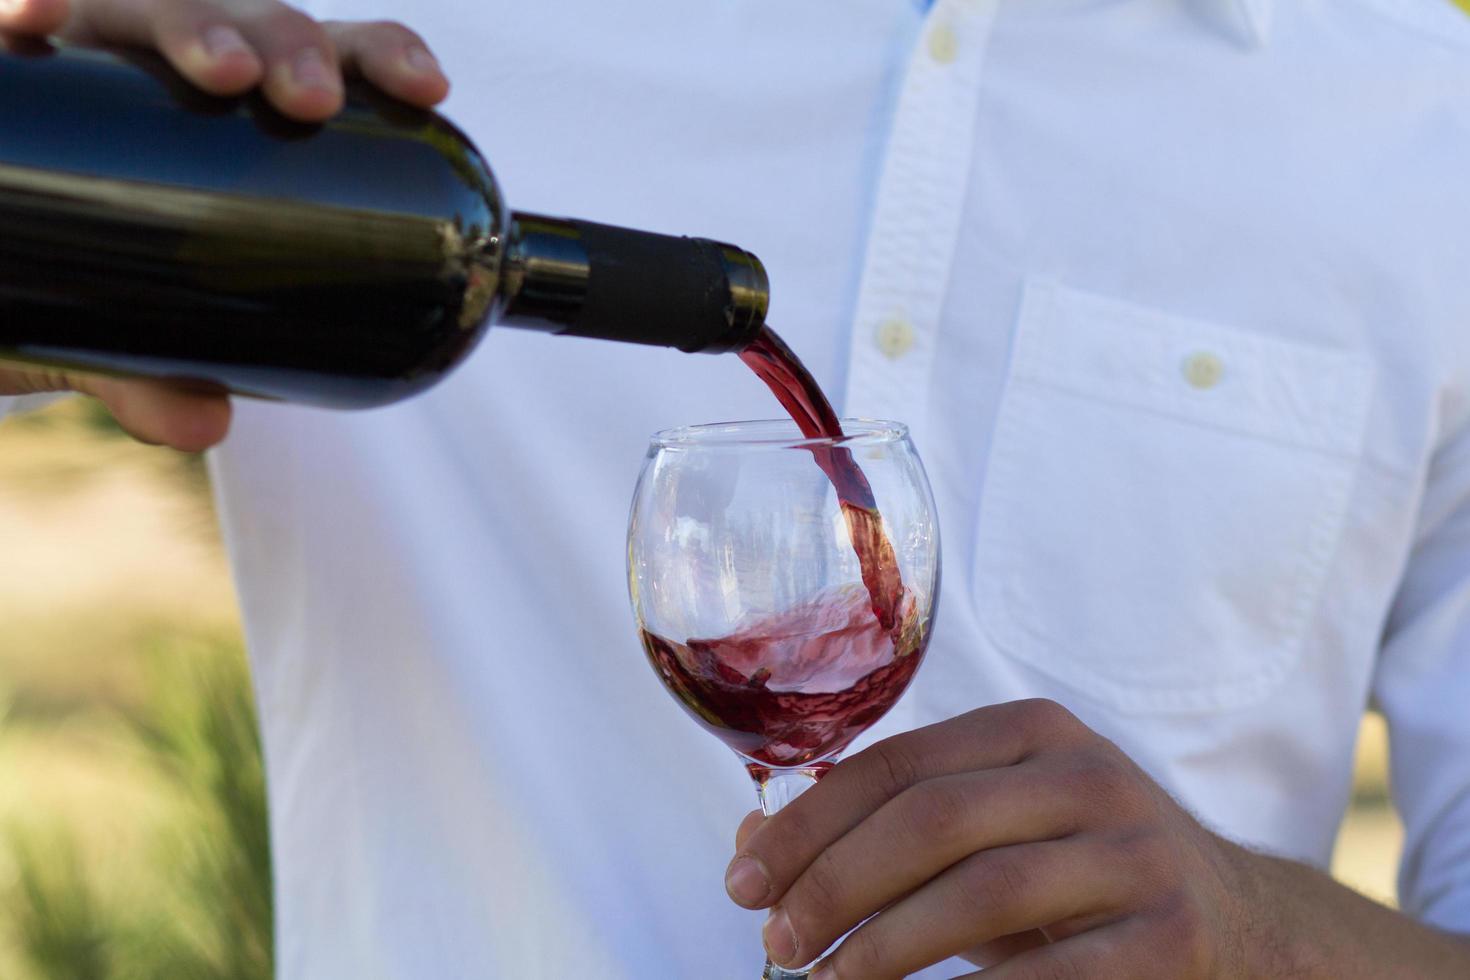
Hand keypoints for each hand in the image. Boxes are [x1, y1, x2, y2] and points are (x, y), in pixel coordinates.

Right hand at [0, 0, 451, 449]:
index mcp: (238, 112)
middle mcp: (169, 65)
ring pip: (149, 2)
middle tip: (309, 101)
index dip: (383, 55)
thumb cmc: (70, 284)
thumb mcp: (119, 336)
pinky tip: (36, 15)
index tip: (426, 91)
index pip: (329, 60)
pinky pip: (17, 11)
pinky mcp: (14, 60)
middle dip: (290, 44)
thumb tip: (204, 427)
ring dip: (194, 21)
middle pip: (252, 21)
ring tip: (220, 70)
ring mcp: (90, 52)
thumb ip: (156, 375)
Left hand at [725, 699, 1247, 978]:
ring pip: (984, 891)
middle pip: (933, 820)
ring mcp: (1137, 854)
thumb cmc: (1079, 875)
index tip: (742, 882)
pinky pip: (1051, 974)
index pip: (896, 763)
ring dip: (886, 946)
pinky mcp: (1170, 935)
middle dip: (835, 883)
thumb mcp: (991, 830)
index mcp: (1032, 730)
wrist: (1244, 925)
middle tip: (776, 940)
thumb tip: (749, 843)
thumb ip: (882, 828)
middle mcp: (1088, 775)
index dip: (808, 823)